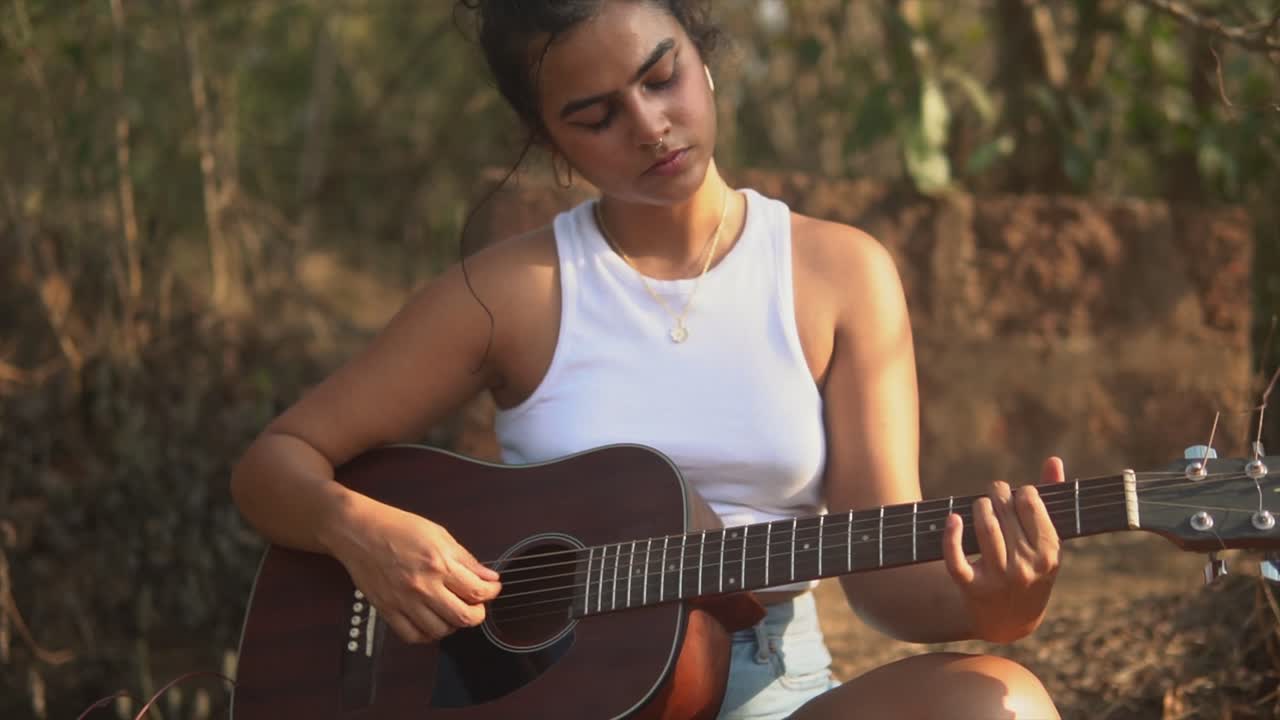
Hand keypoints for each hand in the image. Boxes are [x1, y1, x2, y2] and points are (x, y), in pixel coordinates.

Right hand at [329, 502, 501, 643]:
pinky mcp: (387, 610)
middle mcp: (423, 587)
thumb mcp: (439, 535)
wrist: (359, 531)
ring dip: (453, 625)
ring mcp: (404, 601)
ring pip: (440, 631)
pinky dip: (427, 634)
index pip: (477, 591)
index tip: (492, 589)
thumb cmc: (398, 527)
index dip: (491, 593)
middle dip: (477, 613)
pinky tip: (431, 622)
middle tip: (476, 604)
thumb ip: (466, 560)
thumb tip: (489, 577)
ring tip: (452, 611)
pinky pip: (412, 636)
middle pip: (463, 617)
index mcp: (439, 564)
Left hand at [942, 456, 1064, 642]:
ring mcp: (999, 578)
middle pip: (1005, 511)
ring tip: (980, 506)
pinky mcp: (971, 587)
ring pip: (984, 527)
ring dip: (978, 507)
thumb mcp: (1046, 544)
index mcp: (1049, 553)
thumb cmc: (1031, 571)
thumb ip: (1050, 501)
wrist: (1010, 622)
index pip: (1030, 503)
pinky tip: (953, 519)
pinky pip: (956, 557)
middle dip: (996, 495)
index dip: (1020, 492)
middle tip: (994, 495)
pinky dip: (951, 535)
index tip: (1017, 496)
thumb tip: (1053, 460)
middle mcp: (1026, 566)